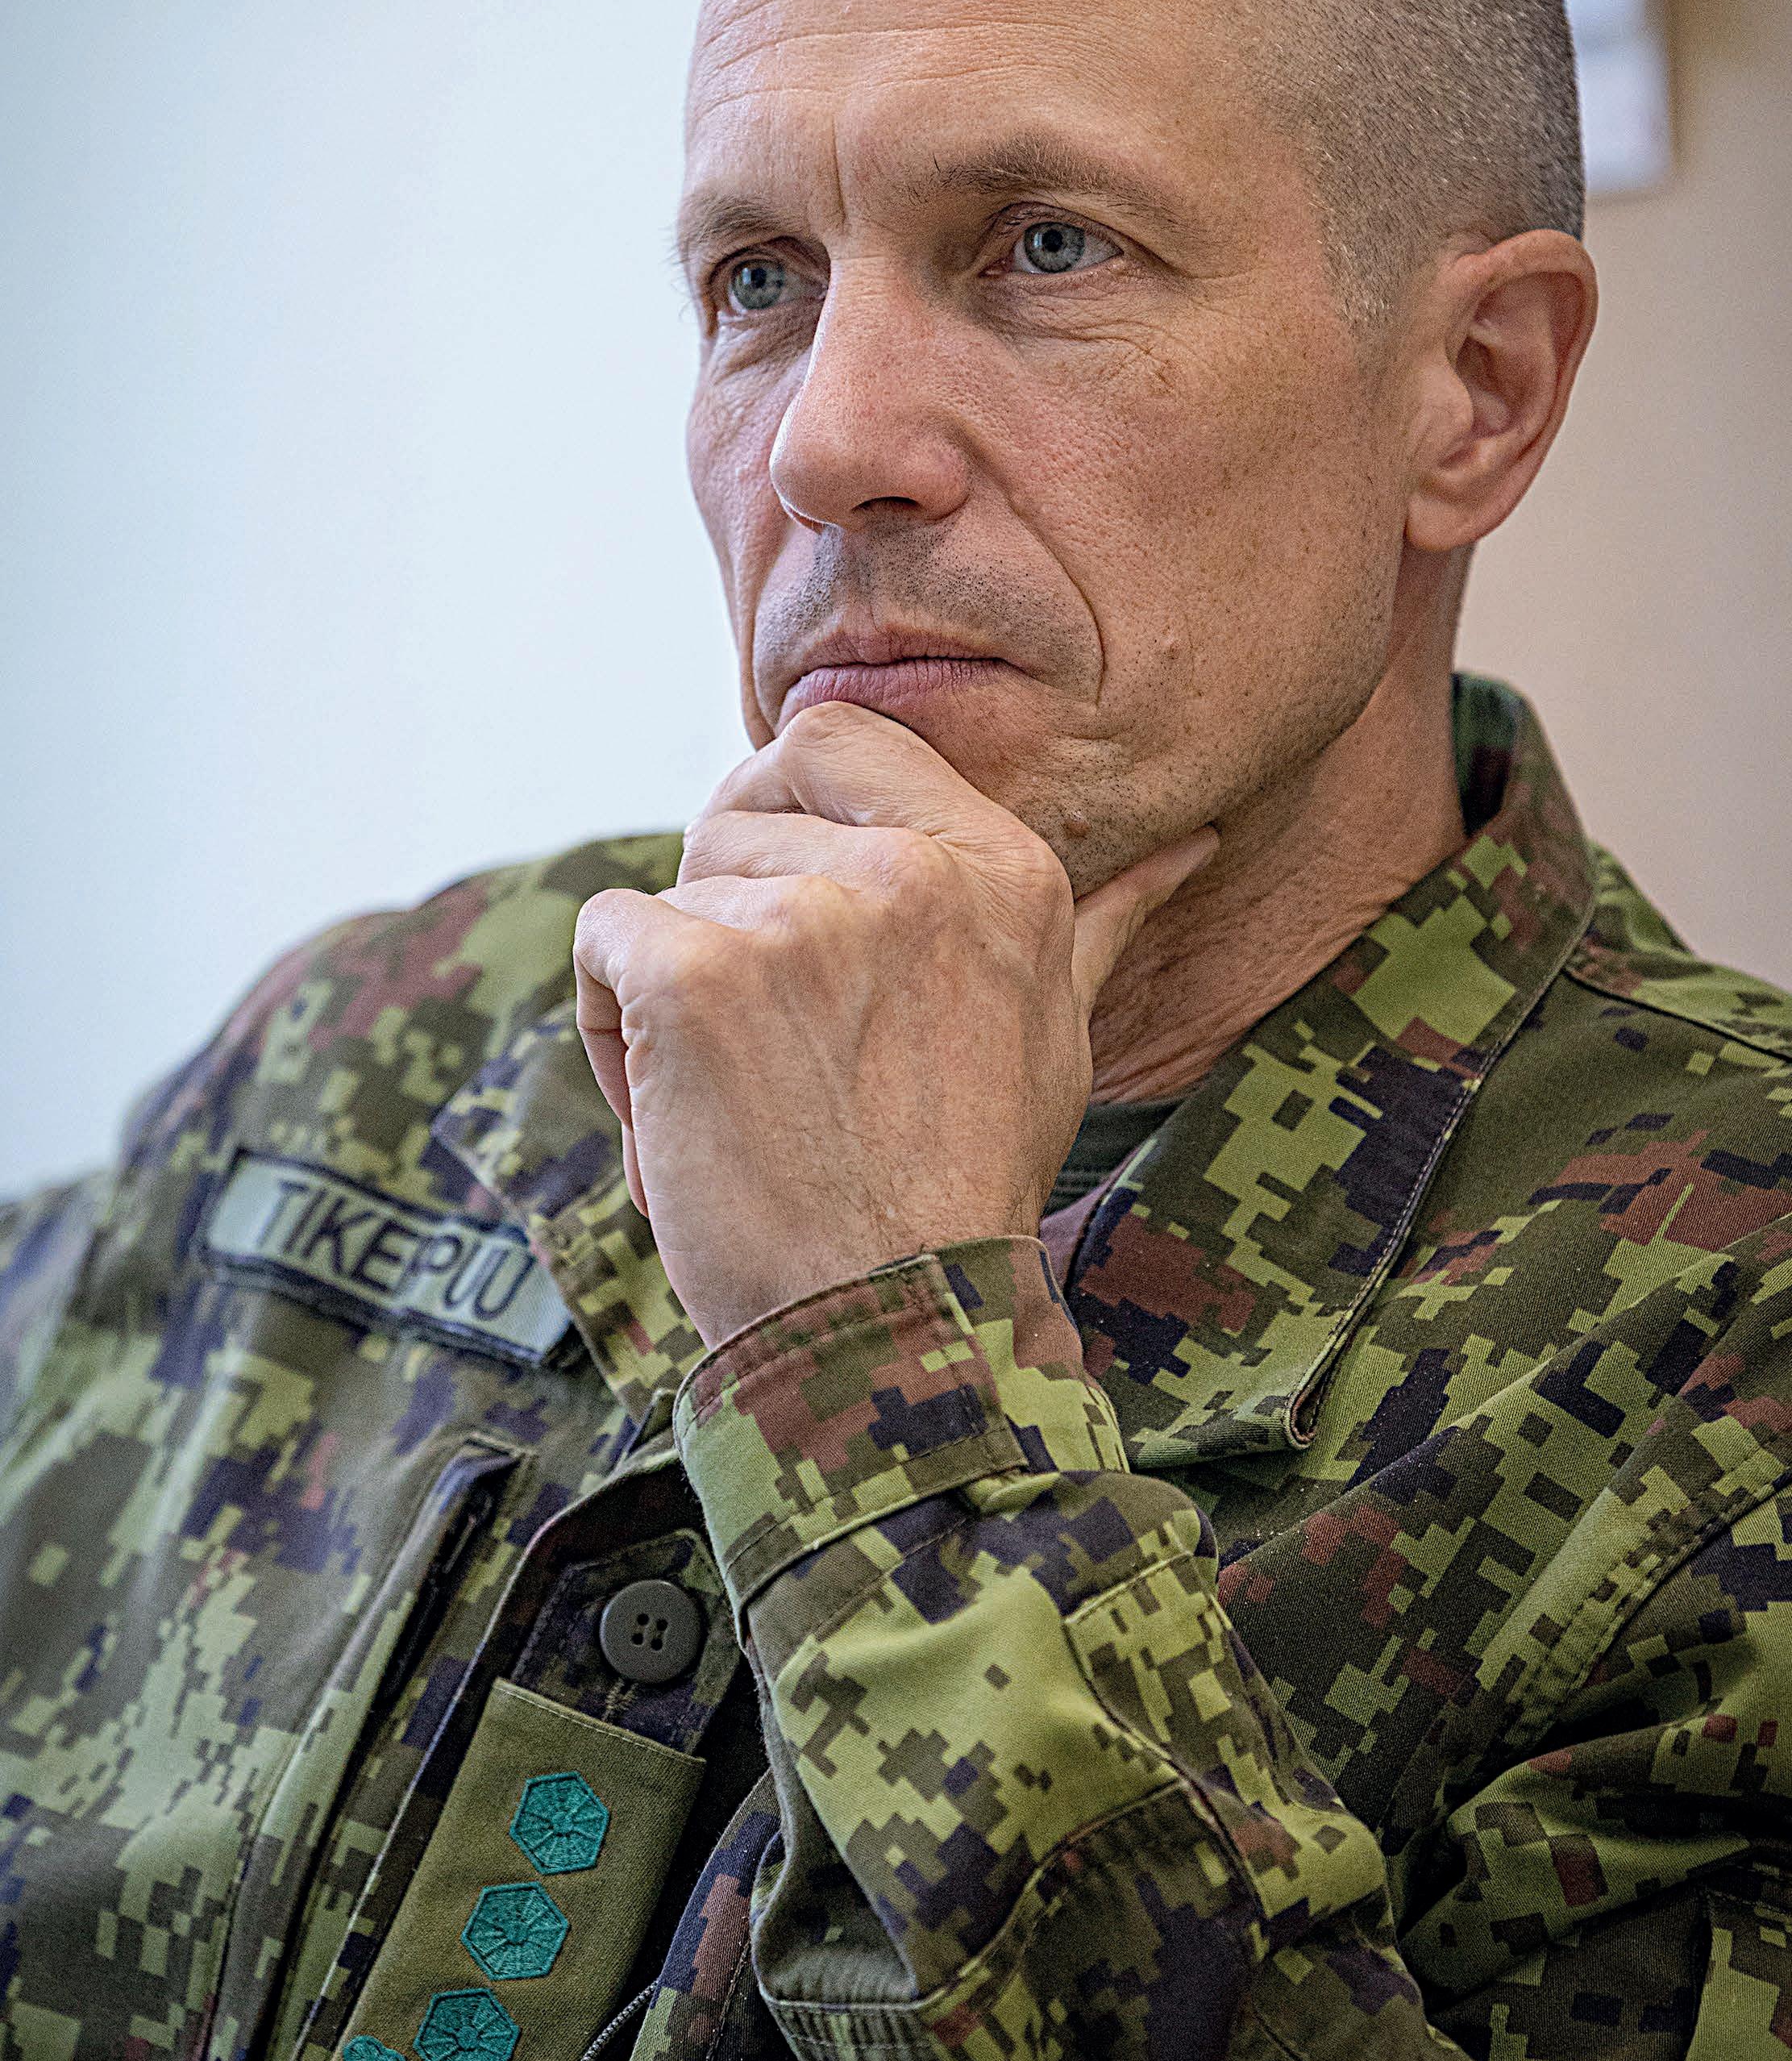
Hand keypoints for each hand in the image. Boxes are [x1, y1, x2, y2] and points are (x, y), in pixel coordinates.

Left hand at [573, 703, 1214, 1345]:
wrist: (891, 1328)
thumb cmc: (965, 1186)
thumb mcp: (1058, 1031)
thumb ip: (1103, 919)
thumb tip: (1191, 843)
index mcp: (1000, 867)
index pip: (838, 733)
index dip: (781, 801)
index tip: (782, 897)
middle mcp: (907, 871)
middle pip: (737, 810)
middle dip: (723, 909)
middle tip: (768, 1038)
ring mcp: (798, 919)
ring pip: (669, 887)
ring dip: (669, 990)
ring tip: (736, 1099)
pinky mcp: (696, 975)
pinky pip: (603, 940)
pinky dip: (604, 1026)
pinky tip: (671, 1110)